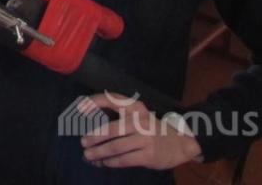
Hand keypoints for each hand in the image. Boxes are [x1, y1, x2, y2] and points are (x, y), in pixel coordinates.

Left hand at [80, 92, 202, 169]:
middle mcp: (140, 120)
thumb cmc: (153, 129)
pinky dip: (112, 162)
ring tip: (89, 156)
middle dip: (94, 137)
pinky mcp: (148, 155)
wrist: (181, 143)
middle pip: (111, 129)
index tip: (80, 107)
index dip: (95, 102)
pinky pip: (124, 159)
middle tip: (83, 143)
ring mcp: (145, 138)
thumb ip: (121, 119)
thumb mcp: (139, 116)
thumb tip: (94, 130)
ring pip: (116, 147)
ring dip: (99, 153)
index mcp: (136, 107)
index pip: (112, 99)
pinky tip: (105, 163)